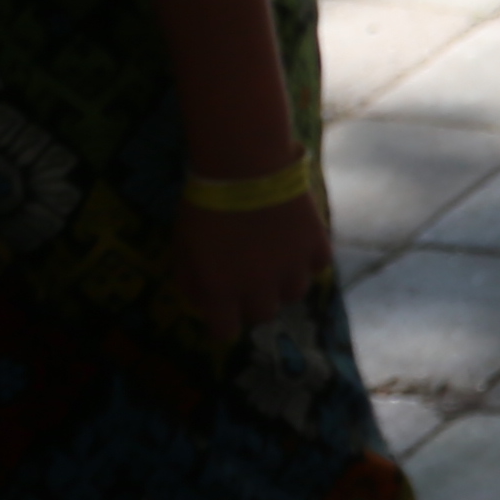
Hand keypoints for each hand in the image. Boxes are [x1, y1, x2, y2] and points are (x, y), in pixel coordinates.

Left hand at [170, 188, 332, 341]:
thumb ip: (191, 281)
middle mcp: (260, 287)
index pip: (225, 333)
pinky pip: (317, 265)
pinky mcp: (317, 245)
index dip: (223, 324)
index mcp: (221, 291)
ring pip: (294, 294)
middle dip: (254, 303)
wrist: (244, 167)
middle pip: (264, 315)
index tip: (223, 311)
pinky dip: (308, 259)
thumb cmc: (204, 205)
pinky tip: (296, 242)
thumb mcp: (182, 247)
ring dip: (283, 283)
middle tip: (249, 281)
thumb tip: (203, 302)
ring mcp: (292, 267)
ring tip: (276, 261)